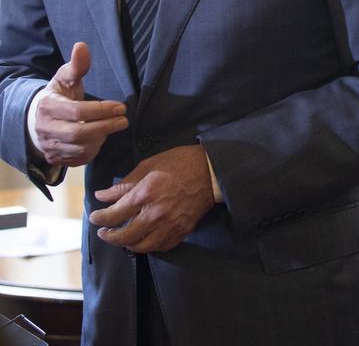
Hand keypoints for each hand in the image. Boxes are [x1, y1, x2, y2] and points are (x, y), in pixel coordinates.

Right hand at [33, 42, 127, 166]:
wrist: (37, 119)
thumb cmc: (59, 95)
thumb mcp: (65, 78)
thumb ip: (77, 65)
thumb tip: (82, 46)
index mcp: (48, 107)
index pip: (77, 112)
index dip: (102, 110)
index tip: (121, 106)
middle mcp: (45, 129)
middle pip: (79, 134)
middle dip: (106, 127)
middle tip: (124, 120)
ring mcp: (49, 147)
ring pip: (81, 149)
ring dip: (101, 138)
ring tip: (111, 127)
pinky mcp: (55, 159)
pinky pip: (79, 159)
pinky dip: (94, 151)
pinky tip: (100, 138)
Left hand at [89, 145, 214, 252]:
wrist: (211, 170)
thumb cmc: (180, 163)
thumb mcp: (149, 165)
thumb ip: (124, 184)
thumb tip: (102, 195)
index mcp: (145, 194)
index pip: (113, 215)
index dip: (100, 218)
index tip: (95, 217)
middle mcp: (155, 214)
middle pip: (124, 237)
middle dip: (109, 237)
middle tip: (104, 232)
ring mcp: (170, 225)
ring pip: (141, 247)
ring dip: (127, 245)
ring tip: (122, 239)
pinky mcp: (182, 230)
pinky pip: (161, 247)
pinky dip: (149, 246)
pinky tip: (144, 239)